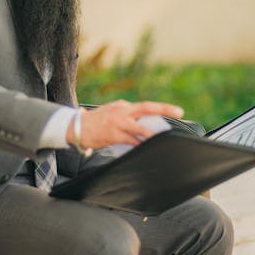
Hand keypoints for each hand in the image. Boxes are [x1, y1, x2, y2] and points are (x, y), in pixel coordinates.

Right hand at [67, 100, 183, 150]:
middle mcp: (121, 110)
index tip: (175, 111)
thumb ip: (126, 117)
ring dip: (153, 134)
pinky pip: (131, 140)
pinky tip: (146, 148)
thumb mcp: (111, 114)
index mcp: (122, 106)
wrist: (75, 128)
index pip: (144, 107)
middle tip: (179, 111)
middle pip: (146, 107)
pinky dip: (140, 145)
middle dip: (164, 108)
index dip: (161, 109)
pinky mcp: (114, 134)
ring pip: (141, 127)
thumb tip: (143, 127)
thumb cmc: (95, 123)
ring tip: (164, 139)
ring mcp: (118, 122)